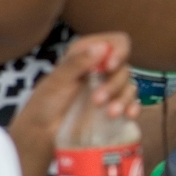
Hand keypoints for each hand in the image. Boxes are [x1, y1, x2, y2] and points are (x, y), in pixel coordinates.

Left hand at [8, 32, 138, 175]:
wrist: (41, 134)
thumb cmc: (44, 103)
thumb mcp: (57, 80)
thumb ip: (77, 63)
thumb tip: (102, 48)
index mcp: (89, 54)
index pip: (117, 42)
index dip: (119, 51)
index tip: (110, 66)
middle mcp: (102, 68)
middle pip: (124, 67)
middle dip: (114, 84)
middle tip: (97, 100)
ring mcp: (110, 87)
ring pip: (129, 86)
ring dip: (123, 99)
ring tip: (110, 114)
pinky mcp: (114, 105)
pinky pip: (132, 103)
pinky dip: (134, 107)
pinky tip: (130, 115)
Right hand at [137, 83, 175, 169]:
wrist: (133, 163)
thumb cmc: (132, 133)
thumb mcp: (131, 109)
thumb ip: (133, 95)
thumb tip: (131, 85)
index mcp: (175, 106)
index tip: (167, 79)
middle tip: (165, 90)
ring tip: (163, 105)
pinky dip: (175, 121)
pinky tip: (162, 122)